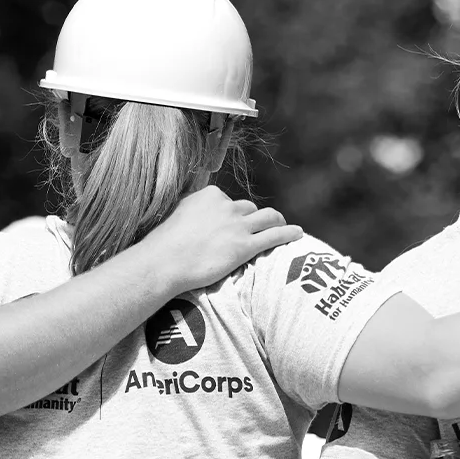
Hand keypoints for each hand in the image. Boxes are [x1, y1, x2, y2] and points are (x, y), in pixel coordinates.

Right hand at [131, 186, 302, 294]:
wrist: (162, 263)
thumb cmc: (162, 245)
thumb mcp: (175, 214)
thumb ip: (190, 208)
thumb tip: (190, 209)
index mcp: (209, 195)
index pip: (228, 201)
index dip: (231, 215)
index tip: (230, 225)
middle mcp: (226, 206)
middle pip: (248, 209)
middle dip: (252, 220)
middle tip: (254, 231)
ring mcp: (237, 225)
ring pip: (268, 217)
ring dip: (276, 221)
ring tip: (282, 226)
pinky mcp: (245, 246)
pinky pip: (275, 235)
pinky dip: (289, 233)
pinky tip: (298, 234)